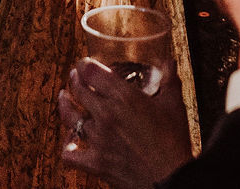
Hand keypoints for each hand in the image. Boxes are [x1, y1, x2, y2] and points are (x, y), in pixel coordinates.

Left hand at [58, 57, 193, 188]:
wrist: (172, 178)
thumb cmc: (173, 142)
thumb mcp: (174, 105)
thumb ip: (169, 80)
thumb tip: (169, 62)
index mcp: (123, 97)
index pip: (91, 72)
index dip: (84, 64)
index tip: (85, 63)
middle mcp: (106, 114)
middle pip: (78, 90)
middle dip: (75, 80)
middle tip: (76, 76)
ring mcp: (98, 139)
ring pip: (70, 117)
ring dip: (65, 105)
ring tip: (64, 97)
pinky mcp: (96, 162)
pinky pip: (69, 154)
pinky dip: (67, 146)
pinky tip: (70, 140)